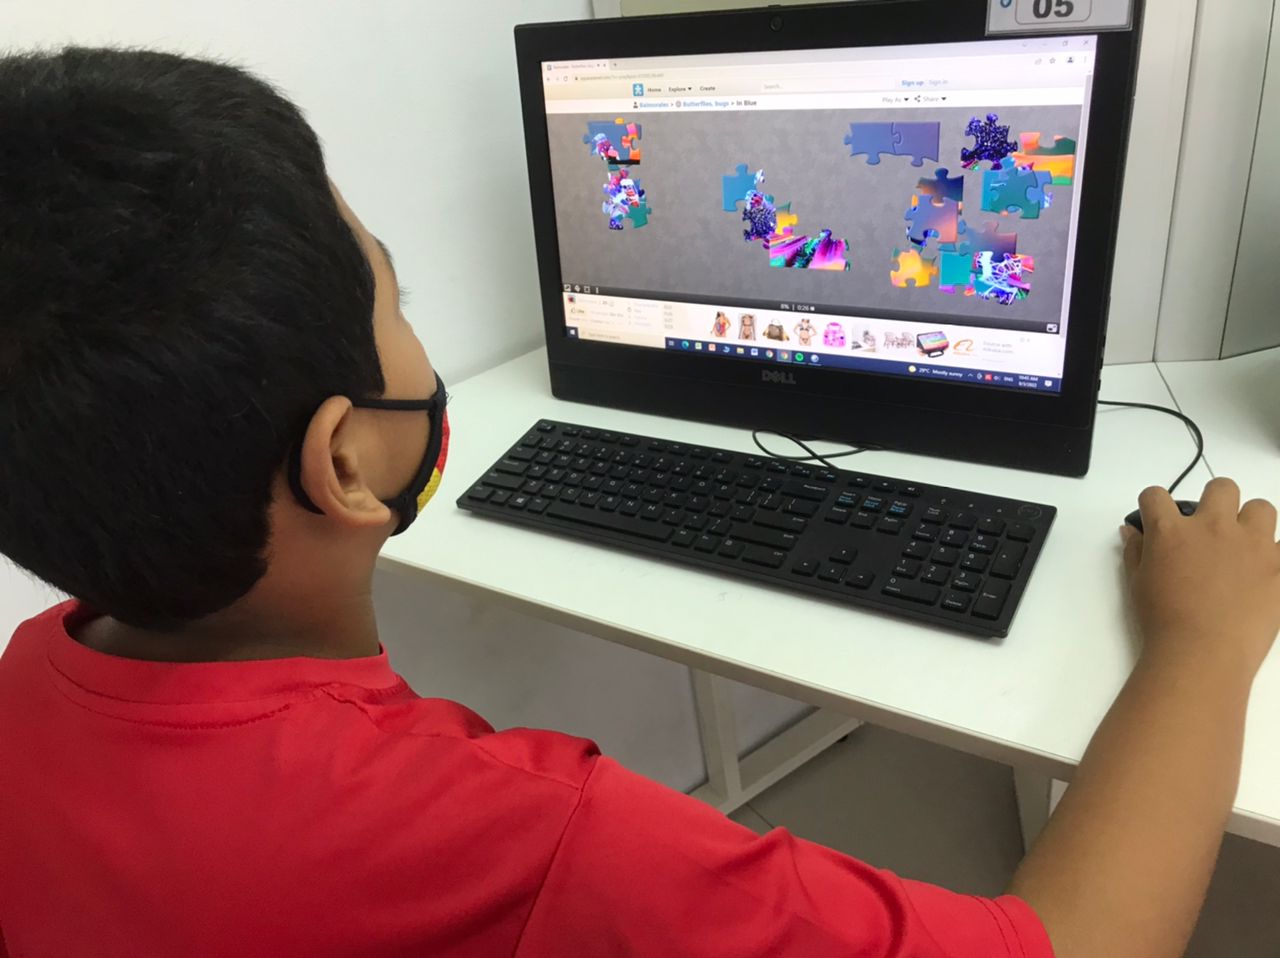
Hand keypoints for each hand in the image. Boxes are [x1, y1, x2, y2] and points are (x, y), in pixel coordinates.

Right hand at [1123, 478, 1279, 678]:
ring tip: (1246, 548)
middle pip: (1221, 488)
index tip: (1157, 519)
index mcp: (1171, 531)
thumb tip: (1131, 532)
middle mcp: (1213, 527)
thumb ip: (1135, 552)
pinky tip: (1266, 574)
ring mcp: (1252, 543)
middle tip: (1210, 530)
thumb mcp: (1137, 585)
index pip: (1156, 495)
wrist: (1203, 654)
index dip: (1154, 505)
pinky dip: (1276, 557)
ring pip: (1262, 508)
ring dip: (1252, 522)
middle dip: (1214, 502)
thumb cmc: (1162, 622)